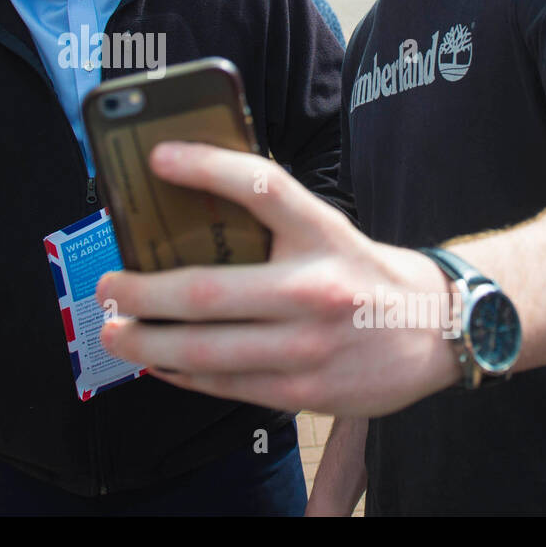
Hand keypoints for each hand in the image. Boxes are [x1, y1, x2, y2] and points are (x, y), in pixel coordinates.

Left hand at [97, 142, 459, 416]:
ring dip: (147, 342)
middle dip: (141, 292)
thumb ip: (270, 222)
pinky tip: (157, 363)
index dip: (205, 165)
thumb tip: (185, 213)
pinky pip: (224, 385)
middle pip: (205, 289)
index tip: (157, 157)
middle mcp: (315, 288)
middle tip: (108, 286)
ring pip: (205, 349)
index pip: (260, 186)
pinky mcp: (303, 389)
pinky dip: (180, 373)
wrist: (437, 329)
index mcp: (323, 233)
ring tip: (115, 331)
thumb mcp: (328, 230)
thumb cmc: (364, 272)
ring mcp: (307, 346)